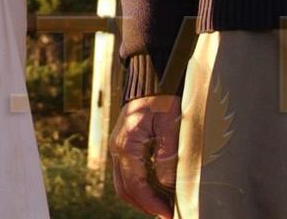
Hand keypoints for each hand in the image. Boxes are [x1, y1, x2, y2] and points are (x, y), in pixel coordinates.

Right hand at [110, 94, 179, 217]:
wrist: (151, 81)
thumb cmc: (161, 100)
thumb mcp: (168, 127)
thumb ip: (166, 157)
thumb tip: (167, 186)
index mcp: (126, 146)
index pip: (135, 185)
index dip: (151, 203)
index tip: (168, 213)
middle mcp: (117, 149)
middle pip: (125, 190)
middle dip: (145, 205)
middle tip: (166, 213)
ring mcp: (118, 148)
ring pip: (123, 184)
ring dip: (142, 198)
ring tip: (163, 204)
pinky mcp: (124, 146)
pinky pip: (127, 173)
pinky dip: (140, 186)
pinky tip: (157, 189)